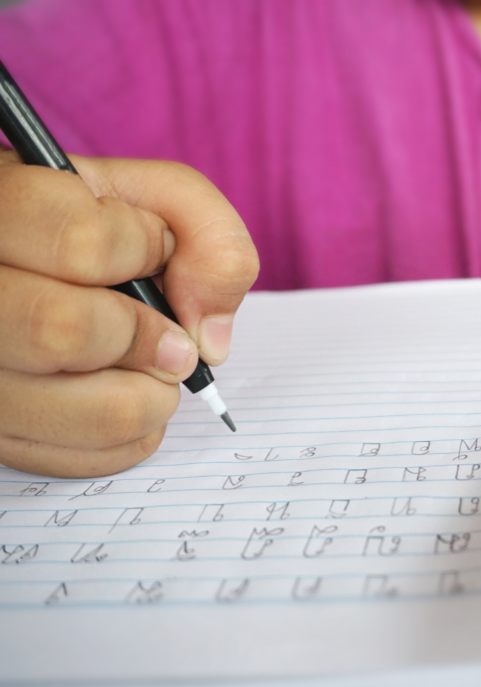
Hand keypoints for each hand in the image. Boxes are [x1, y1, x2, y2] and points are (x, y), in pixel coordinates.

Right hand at [0, 152, 257, 476]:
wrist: (39, 273)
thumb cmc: (98, 229)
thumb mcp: (152, 199)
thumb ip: (206, 234)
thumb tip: (207, 338)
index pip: (80, 242)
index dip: (143, 249)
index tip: (153, 248)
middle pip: (62, 332)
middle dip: (148, 337)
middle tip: (172, 336)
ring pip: (81, 410)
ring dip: (151, 394)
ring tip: (153, 366)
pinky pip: (83, 459)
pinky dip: (133, 433)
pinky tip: (126, 392)